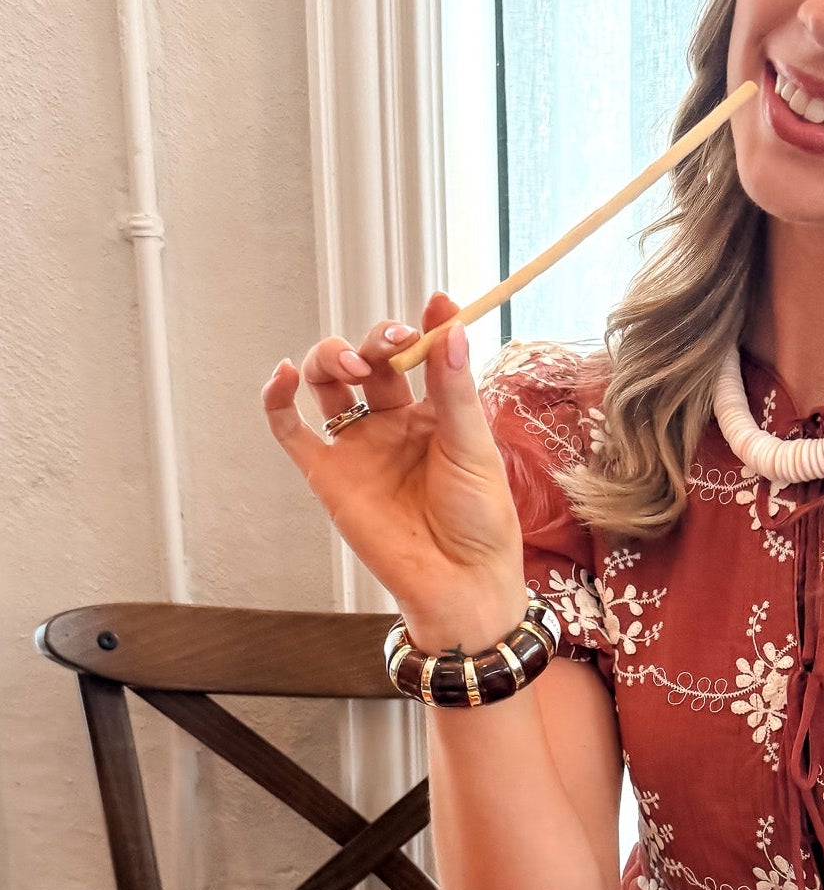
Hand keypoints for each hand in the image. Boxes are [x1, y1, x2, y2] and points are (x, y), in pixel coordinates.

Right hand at [263, 294, 526, 646]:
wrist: (460, 582)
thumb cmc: (480, 520)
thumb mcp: (474, 446)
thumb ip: (453, 388)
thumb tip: (450, 325)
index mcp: (433, 412)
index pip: (418, 355)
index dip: (423, 328)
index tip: (437, 307)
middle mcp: (392, 423)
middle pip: (368, 360)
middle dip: (374, 340)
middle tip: (391, 342)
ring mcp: (357, 446)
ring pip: (327, 383)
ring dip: (330, 357)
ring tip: (350, 362)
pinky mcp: (327, 475)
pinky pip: (291, 431)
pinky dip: (278, 400)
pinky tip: (283, 374)